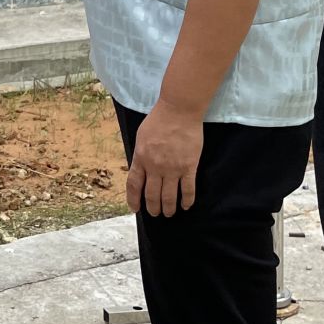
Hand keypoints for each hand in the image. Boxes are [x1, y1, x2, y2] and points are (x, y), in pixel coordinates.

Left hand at [127, 98, 203, 217]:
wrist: (179, 110)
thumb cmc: (159, 120)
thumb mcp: (141, 137)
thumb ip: (140, 155)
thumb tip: (141, 170)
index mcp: (141, 158)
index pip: (134, 185)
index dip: (133, 200)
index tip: (135, 209)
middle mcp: (155, 167)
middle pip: (152, 195)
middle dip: (153, 208)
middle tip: (155, 214)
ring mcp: (173, 168)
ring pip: (169, 197)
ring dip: (168, 208)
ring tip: (169, 213)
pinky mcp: (189, 167)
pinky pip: (188, 189)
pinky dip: (187, 201)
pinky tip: (186, 206)